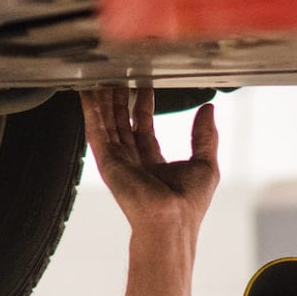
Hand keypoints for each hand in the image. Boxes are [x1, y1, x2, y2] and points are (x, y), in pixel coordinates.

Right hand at [81, 87, 217, 232]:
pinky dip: (90, 111)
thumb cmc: (188, 204)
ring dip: (104, 100)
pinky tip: (87, 93)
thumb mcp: (205, 163)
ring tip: (102, 75)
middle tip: (120, 73)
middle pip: (122, 122)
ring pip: (107, 123)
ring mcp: (117, 161)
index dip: (143, 105)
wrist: (171, 222)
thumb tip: (209, 108)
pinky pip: (96, 130)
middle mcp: (132, 161)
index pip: (144, 127)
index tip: (144, 84)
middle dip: (120, 98)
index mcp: (153, 163)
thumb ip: (204, 136)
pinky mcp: (106, 162)